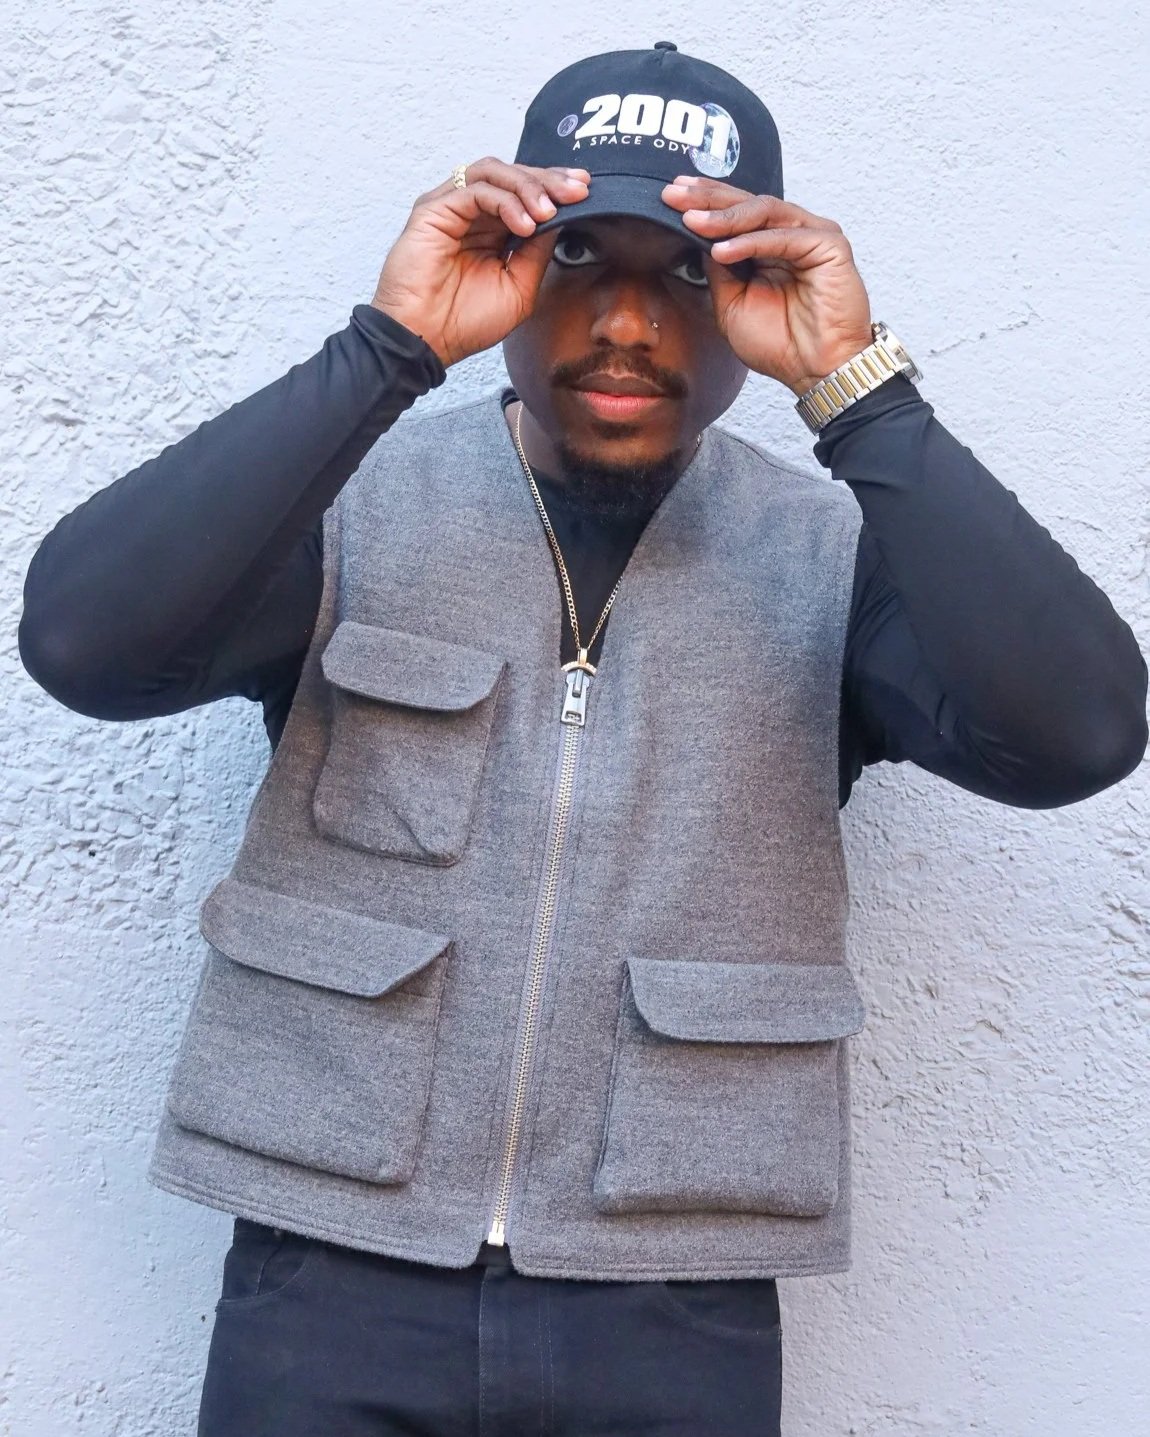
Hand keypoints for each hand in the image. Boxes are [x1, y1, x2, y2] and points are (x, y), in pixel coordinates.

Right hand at [370, 158, 590, 367]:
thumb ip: (538, 252)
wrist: (426, 342)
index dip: (555, 187)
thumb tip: (562, 218)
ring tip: (548, 210)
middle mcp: (471, 213)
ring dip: (528, 186)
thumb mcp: (520, 287)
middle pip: (513, 175)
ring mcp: (451, 208)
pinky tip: (524, 225)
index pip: (525, 193)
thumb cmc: (464, 322)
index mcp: (492, 230)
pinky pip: (475, 190)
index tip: (586, 190)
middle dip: (549, 180)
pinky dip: (504, 201)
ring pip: (494, 173)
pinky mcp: (433, 209)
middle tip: (577, 190)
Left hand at [661, 177, 873, 394]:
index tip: (669, 197)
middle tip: (675, 196)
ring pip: (764, 210)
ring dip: (725, 216)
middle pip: (747, 203)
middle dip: (708, 198)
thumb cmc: (780, 344)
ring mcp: (812, 236)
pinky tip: (722, 250)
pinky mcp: (829, 245)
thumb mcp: (731, 304)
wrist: (814, 371)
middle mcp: (791, 234)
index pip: (735, 213)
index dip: (704, 202)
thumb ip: (718, 270)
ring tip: (693, 221)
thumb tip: (696, 237)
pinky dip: (751, 242)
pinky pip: (784, 236)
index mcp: (769, 246)